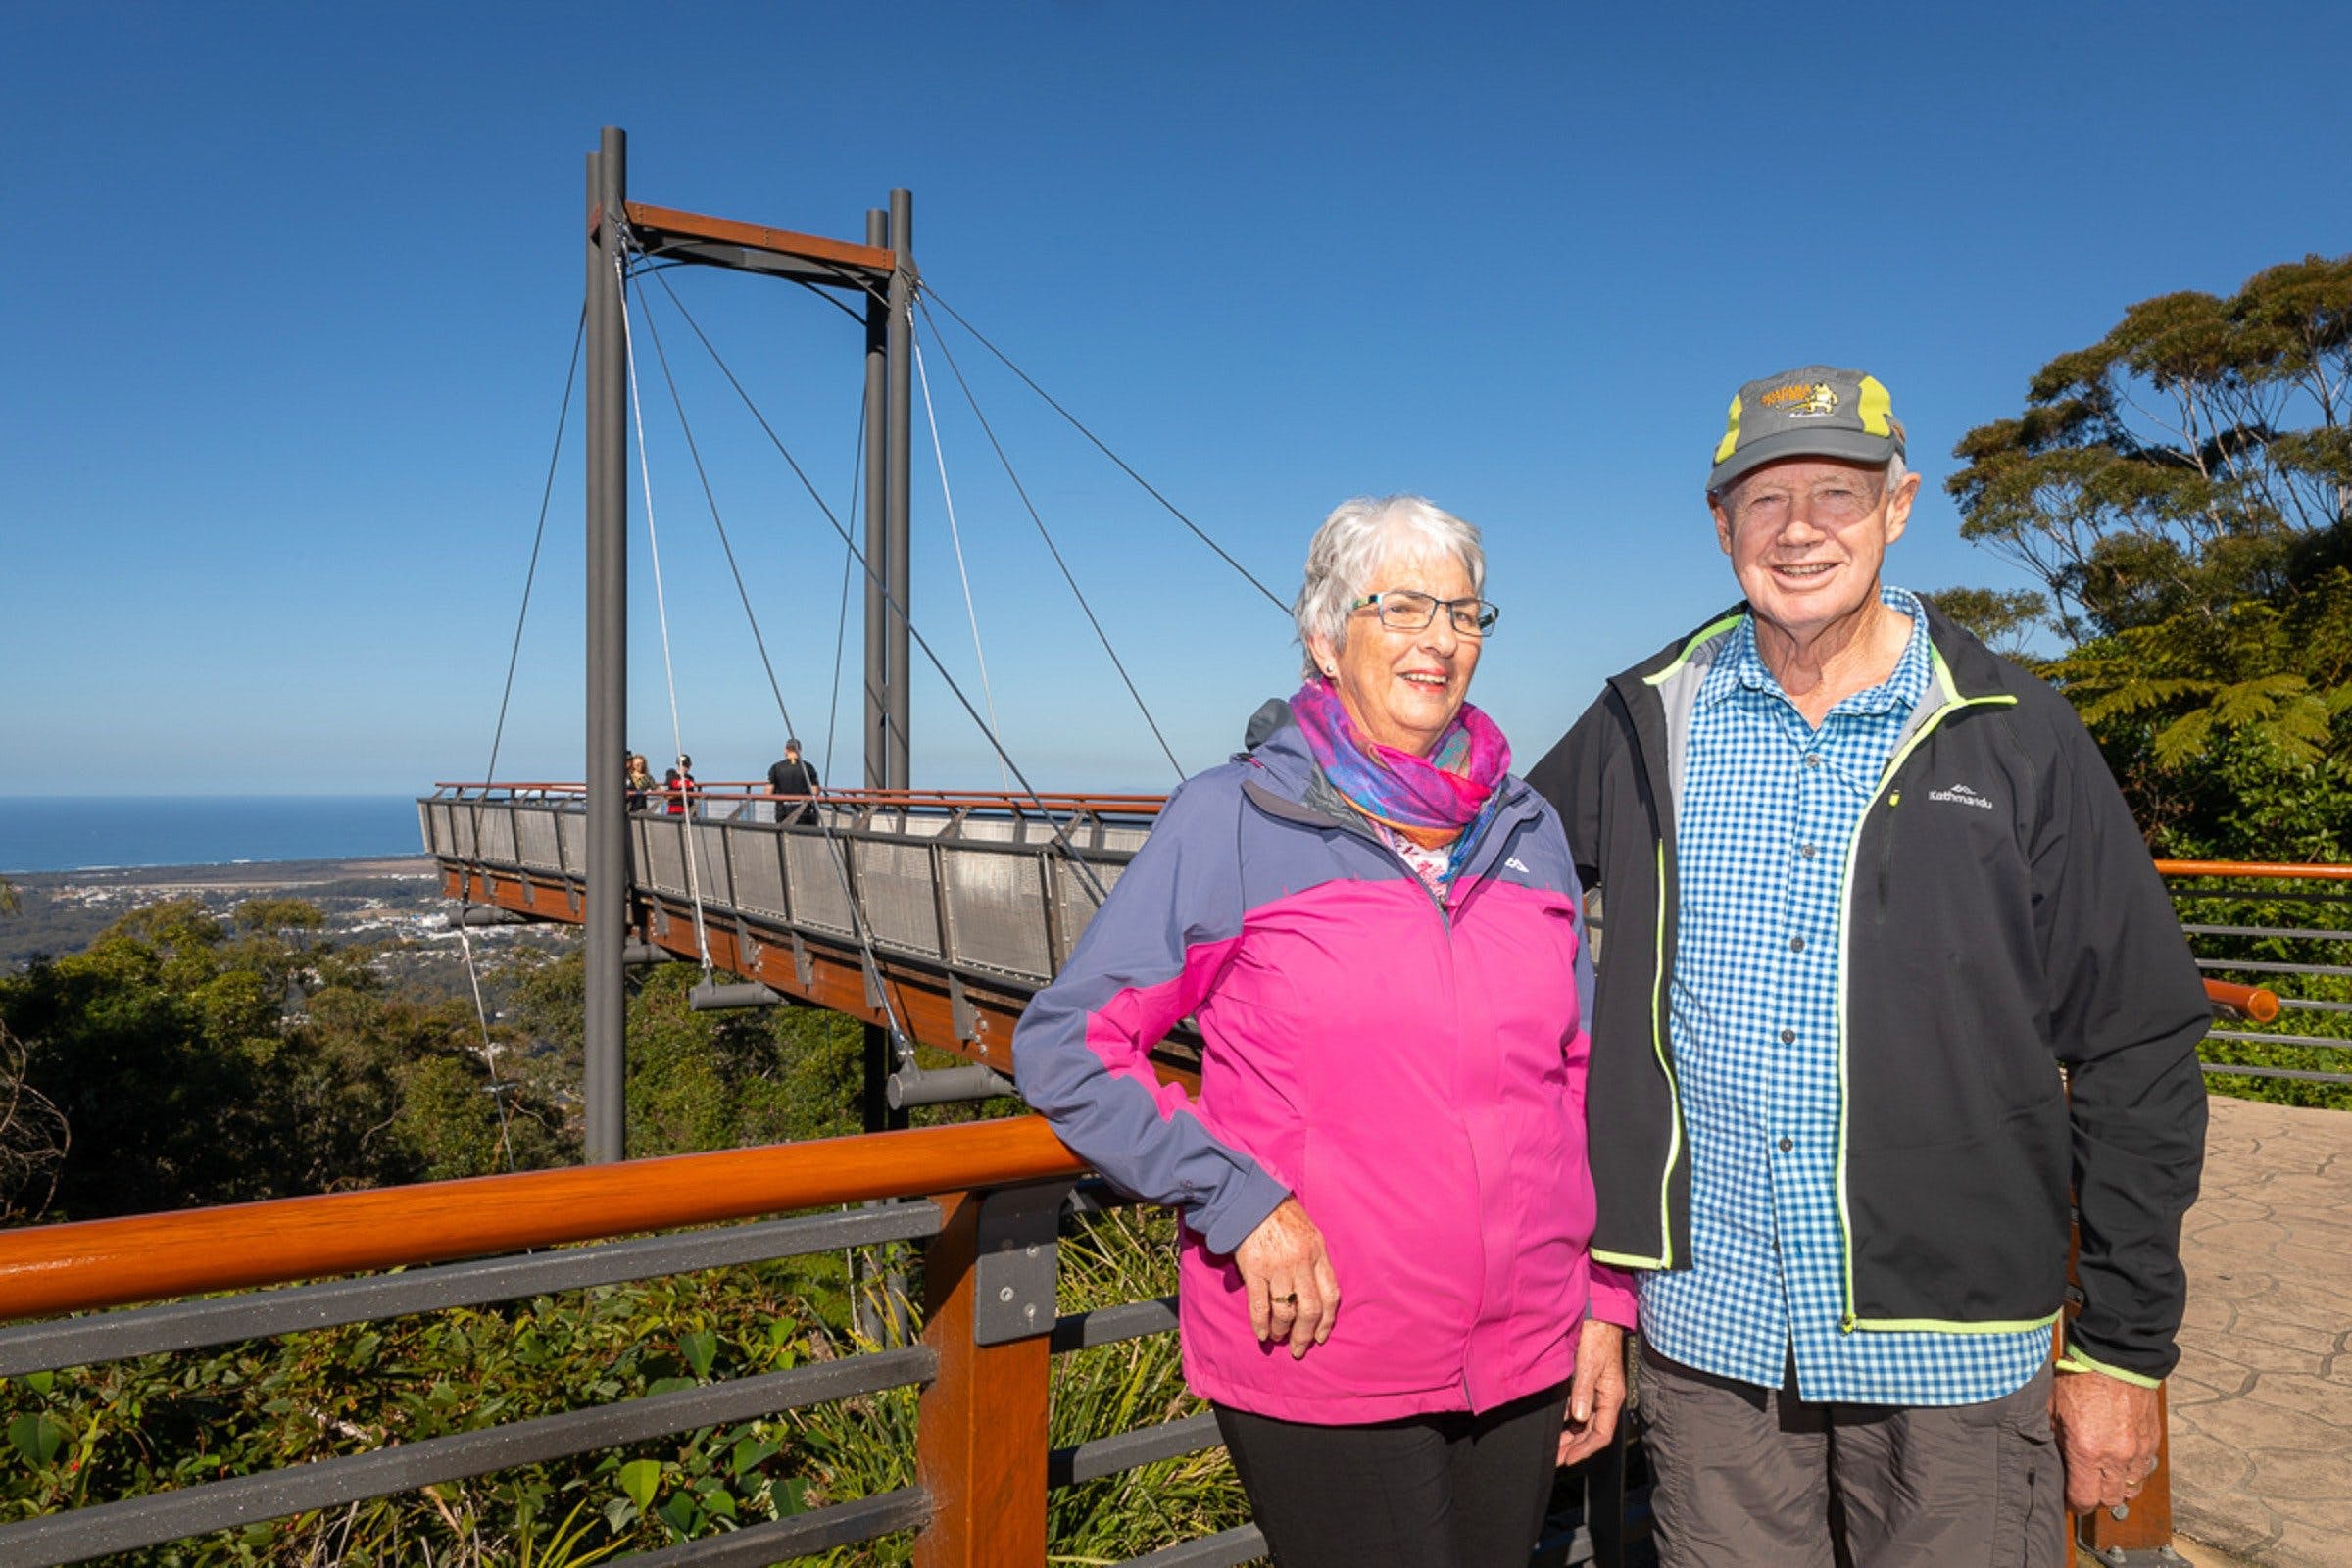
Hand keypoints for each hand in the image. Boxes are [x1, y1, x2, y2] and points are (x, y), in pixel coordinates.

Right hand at [1231, 1196, 1340, 1358]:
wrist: (1250, 1199)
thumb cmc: (1281, 1215)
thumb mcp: (1309, 1232)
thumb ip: (1314, 1260)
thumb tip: (1316, 1292)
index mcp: (1317, 1252)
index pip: (1330, 1294)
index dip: (1327, 1321)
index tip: (1321, 1337)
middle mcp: (1300, 1261)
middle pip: (1310, 1308)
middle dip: (1305, 1334)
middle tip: (1298, 1348)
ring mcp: (1277, 1266)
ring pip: (1286, 1310)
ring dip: (1283, 1330)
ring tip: (1278, 1338)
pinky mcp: (1254, 1269)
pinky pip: (1260, 1304)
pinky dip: (1261, 1324)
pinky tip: (1262, 1334)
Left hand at [1556, 1320, 1626, 1466]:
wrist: (1598, 1318)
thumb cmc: (1597, 1339)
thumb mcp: (1589, 1365)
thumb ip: (1583, 1392)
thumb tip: (1577, 1417)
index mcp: (1611, 1397)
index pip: (1601, 1434)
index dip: (1585, 1449)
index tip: (1568, 1459)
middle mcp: (1606, 1399)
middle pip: (1591, 1432)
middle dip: (1575, 1447)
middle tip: (1556, 1458)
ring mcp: (1597, 1393)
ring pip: (1584, 1423)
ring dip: (1570, 1436)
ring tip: (1554, 1447)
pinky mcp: (1588, 1385)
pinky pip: (1579, 1410)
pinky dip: (1568, 1421)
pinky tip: (1556, 1425)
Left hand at [2052, 1369, 2162, 1513]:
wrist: (2115, 1358)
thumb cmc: (2079, 1379)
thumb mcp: (2052, 1408)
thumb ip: (2052, 1439)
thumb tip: (2051, 1461)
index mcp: (2086, 1450)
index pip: (2084, 1499)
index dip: (2075, 1504)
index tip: (2069, 1499)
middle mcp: (2115, 1456)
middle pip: (2110, 1499)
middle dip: (2096, 1498)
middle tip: (2085, 1487)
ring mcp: (2137, 1450)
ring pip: (2131, 1488)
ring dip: (2118, 1487)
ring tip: (2104, 1476)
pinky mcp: (2151, 1441)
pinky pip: (2145, 1469)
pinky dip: (2133, 1471)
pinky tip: (2120, 1460)